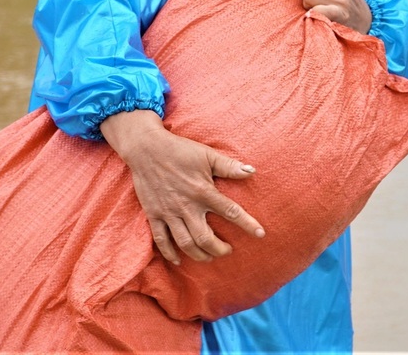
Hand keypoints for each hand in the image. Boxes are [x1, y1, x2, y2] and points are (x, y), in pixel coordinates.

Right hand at [100, 110, 264, 264]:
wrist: (146, 148)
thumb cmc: (180, 150)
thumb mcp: (207, 155)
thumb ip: (229, 166)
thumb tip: (252, 170)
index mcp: (203, 191)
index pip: (231, 211)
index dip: (247, 224)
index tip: (261, 234)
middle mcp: (187, 206)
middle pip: (205, 238)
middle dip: (219, 250)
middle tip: (228, 251)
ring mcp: (169, 212)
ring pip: (185, 243)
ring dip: (199, 255)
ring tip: (209, 257)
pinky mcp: (154, 214)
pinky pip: (161, 240)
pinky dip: (170, 253)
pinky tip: (178, 260)